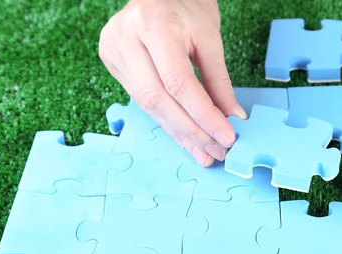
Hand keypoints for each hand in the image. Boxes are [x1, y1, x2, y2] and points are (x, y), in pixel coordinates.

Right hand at [98, 0, 245, 165]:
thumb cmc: (187, 8)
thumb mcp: (210, 38)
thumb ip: (219, 81)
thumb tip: (232, 118)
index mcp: (154, 24)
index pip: (179, 82)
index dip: (203, 115)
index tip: (226, 137)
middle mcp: (126, 37)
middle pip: (158, 99)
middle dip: (191, 131)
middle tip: (215, 152)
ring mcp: (113, 50)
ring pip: (148, 105)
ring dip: (179, 133)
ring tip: (204, 152)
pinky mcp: (110, 61)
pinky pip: (141, 101)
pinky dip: (167, 121)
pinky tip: (186, 137)